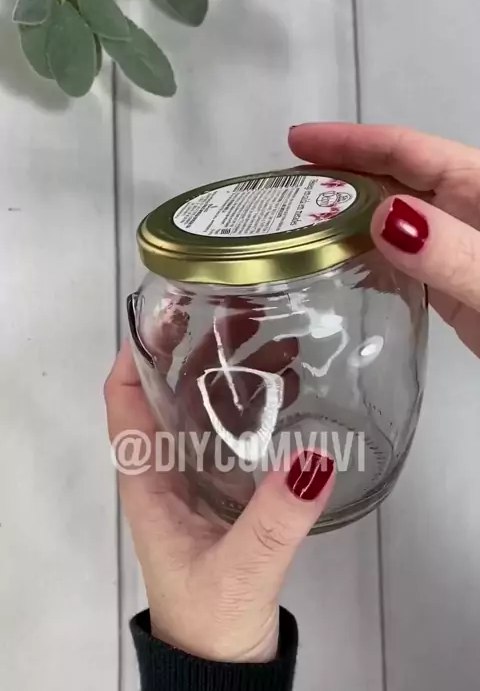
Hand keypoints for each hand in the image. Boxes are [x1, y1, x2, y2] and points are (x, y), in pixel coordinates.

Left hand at [105, 342, 334, 663]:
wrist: (224, 669)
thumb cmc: (211, 618)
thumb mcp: (241, 567)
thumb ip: (273, 520)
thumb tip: (313, 461)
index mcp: (149, 479)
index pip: (126, 399)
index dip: (138, 350)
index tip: (172, 310)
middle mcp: (168, 469)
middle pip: (173, 389)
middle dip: (201, 346)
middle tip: (242, 309)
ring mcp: (198, 477)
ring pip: (209, 406)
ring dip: (237, 370)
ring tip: (280, 340)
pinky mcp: (228, 490)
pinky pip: (238, 432)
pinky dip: (260, 403)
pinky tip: (291, 389)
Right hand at [290, 123, 479, 356]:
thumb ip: (460, 255)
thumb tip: (387, 217)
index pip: (410, 151)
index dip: (352, 141)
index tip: (296, 142)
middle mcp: (471, 215)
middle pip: (396, 181)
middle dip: (339, 178)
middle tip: (277, 195)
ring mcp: (464, 254)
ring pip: (397, 224)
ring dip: (348, 220)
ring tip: (291, 228)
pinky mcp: (461, 292)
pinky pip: (406, 265)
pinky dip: (370, 261)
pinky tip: (339, 271)